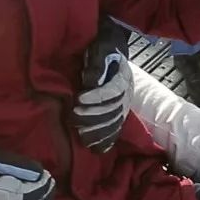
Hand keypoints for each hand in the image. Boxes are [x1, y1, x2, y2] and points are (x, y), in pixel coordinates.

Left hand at [74, 18, 131, 152]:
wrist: (113, 52)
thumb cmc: (102, 50)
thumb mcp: (99, 50)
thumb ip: (96, 63)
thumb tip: (91, 82)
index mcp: (122, 77)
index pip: (111, 90)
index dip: (95, 96)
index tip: (78, 98)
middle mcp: (126, 94)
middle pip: (111, 110)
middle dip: (92, 115)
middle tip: (74, 115)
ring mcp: (123, 106)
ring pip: (113, 123)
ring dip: (97, 131)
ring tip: (81, 133)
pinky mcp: (118, 116)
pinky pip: (115, 131)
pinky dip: (106, 141)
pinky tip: (95, 148)